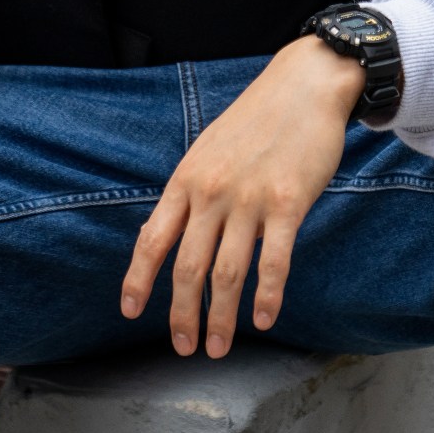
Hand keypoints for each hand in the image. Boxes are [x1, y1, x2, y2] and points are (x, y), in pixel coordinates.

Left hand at [120, 37, 364, 356]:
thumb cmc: (257, 119)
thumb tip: (169, 235)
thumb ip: (191, 192)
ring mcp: (249, 199)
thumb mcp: (208, 150)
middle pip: (188, 268)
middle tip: (185, 347)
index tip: (129, 311)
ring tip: (219, 347)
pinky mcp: (287, 203)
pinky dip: (267, 296)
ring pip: (227, 273)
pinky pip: (273, 261)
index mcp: (186, 180)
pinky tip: (264, 319)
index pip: (151, 239)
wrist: (304, 85)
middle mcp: (212, 192)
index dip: (137, 280)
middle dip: (182, 315)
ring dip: (222, 318)